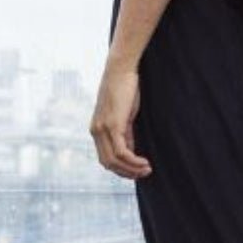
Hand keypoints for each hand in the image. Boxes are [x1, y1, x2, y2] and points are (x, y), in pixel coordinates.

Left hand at [90, 61, 151, 178]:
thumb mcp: (124, 115)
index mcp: (96, 129)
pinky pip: (121, 152)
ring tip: (147, 169)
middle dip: (127, 172)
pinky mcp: (112, 125)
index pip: (105, 158)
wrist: (120, 69)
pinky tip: (144, 162)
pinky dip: (133, 161)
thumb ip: (124, 132)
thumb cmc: (125, 89)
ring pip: (114, 161)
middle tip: (145, 173)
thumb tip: (129, 150)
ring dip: (132, 169)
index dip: (121, 168)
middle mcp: (96, 131)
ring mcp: (102, 129)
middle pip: (108, 163)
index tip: (137, 170)